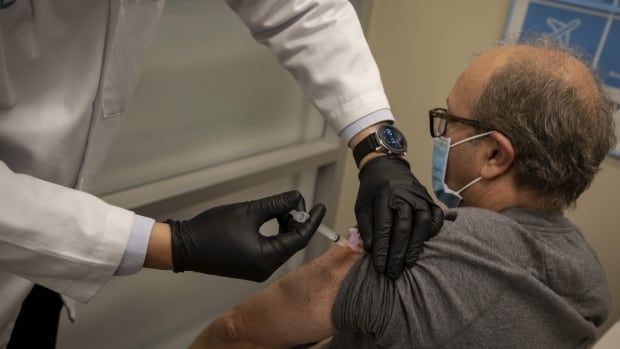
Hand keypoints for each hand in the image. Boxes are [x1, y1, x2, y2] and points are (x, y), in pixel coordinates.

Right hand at [166, 190, 325, 281]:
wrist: (184, 246)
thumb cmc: (213, 229)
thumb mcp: (249, 212)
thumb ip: (277, 205)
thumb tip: (297, 198)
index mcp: (267, 258)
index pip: (299, 238)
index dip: (312, 221)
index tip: (320, 206)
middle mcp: (265, 269)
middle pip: (292, 243)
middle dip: (296, 221)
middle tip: (293, 202)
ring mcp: (257, 270)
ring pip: (282, 246)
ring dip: (285, 227)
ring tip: (281, 208)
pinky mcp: (249, 266)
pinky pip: (271, 250)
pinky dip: (275, 234)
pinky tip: (273, 219)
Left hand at [355, 156, 443, 278]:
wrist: (386, 166)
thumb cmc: (372, 190)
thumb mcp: (362, 205)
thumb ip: (365, 226)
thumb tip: (371, 249)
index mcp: (384, 196)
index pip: (384, 227)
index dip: (382, 249)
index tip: (379, 266)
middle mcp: (403, 195)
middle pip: (403, 228)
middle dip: (397, 253)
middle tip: (393, 272)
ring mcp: (419, 196)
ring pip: (421, 223)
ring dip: (416, 246)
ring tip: (408, 264)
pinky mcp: (429, 198)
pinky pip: (436, 216)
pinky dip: (433, 231)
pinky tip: (425, 244)